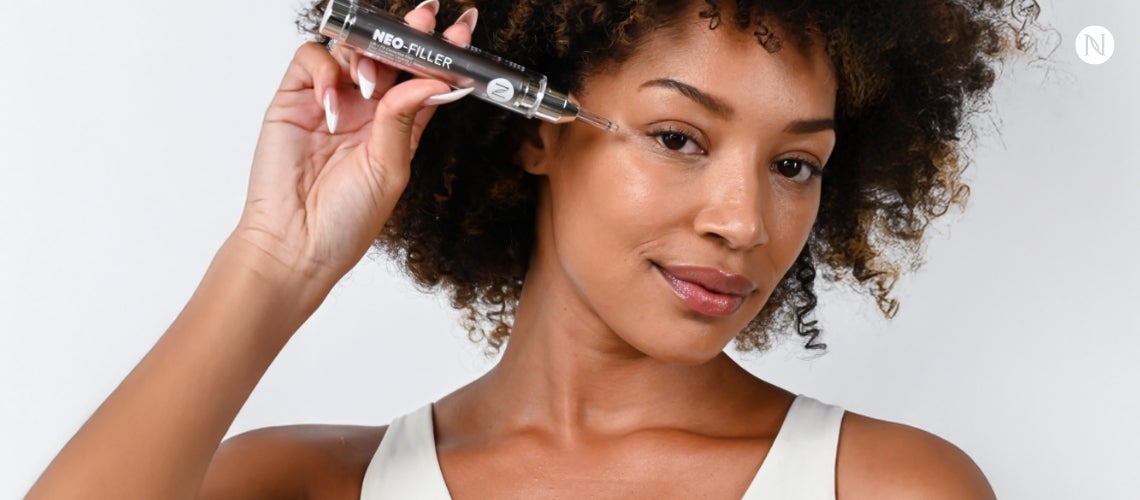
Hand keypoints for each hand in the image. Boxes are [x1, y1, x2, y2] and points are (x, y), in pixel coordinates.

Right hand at [234, 0, 475, 289]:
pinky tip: (332, 104)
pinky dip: (325, 71)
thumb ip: (404, 120)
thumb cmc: (346, 221)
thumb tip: (433, 80)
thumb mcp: (389, 169)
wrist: (296, 244)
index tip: (462, 30)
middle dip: (409, 34)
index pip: (424, 79)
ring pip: (352, 50)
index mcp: (398, 127)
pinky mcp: (293, 100)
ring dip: (368, 52)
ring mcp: (330, 101)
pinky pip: (311, 60)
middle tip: (425, 19)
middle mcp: (366, 110)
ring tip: (371, 79)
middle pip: (390, 56)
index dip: (442, 54)